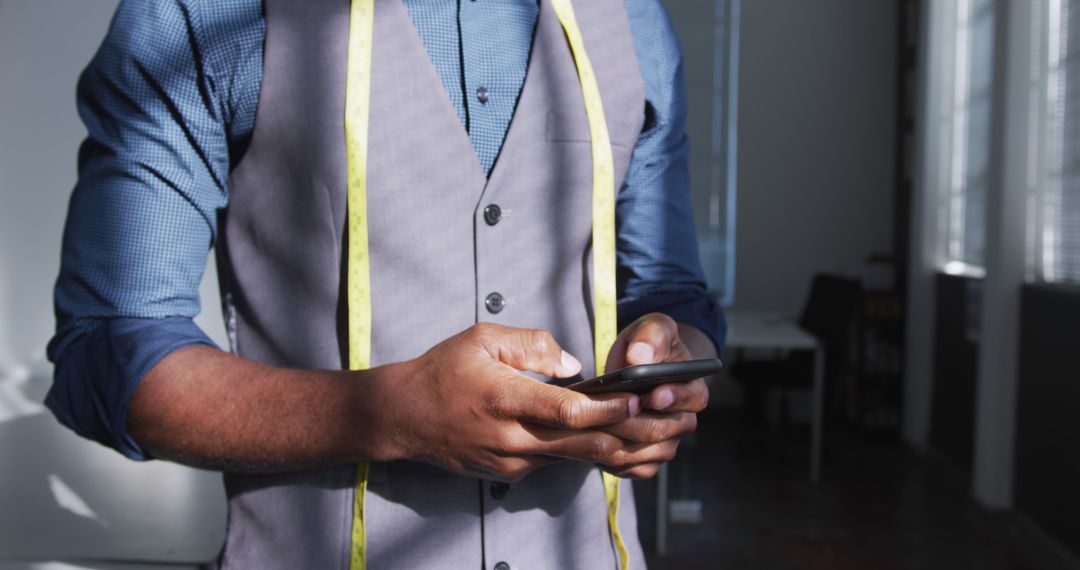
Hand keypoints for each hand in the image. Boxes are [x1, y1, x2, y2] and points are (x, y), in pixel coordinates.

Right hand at [369, 323, 683, 481]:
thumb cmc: (442, 372)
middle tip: (666, 425)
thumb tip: (575, 365)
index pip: (567, 412)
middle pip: (582, 445)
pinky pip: (557, 462)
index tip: (636, 399)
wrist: (402, 416)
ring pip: (575, 458)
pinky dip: (586, 452)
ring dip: (615, 447)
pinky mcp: (511, 473)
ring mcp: (512, 461)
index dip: (607, 410)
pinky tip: (614, 441)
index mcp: (505, 399)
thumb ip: (533, 345)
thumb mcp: (482, 338)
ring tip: (653, 434)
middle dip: (629, 436)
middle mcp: (511, 438)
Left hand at [597, 313, 710, 478]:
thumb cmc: (647, 346)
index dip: (673, 398)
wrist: (636, 367)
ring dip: (617, 439)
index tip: (652, 394)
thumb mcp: (652, 328)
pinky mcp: (645, 461)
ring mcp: (665, 444)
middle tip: (605, 410)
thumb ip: (650, 337)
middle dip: (633, 420)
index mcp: (693, 388)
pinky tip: (590, 441)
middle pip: (663, 429)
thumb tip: (640, 357)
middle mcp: (683, 421)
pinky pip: (630, 468)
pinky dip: (609, 458)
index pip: (692, 398)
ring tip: (591, 423)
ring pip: (644, 452)